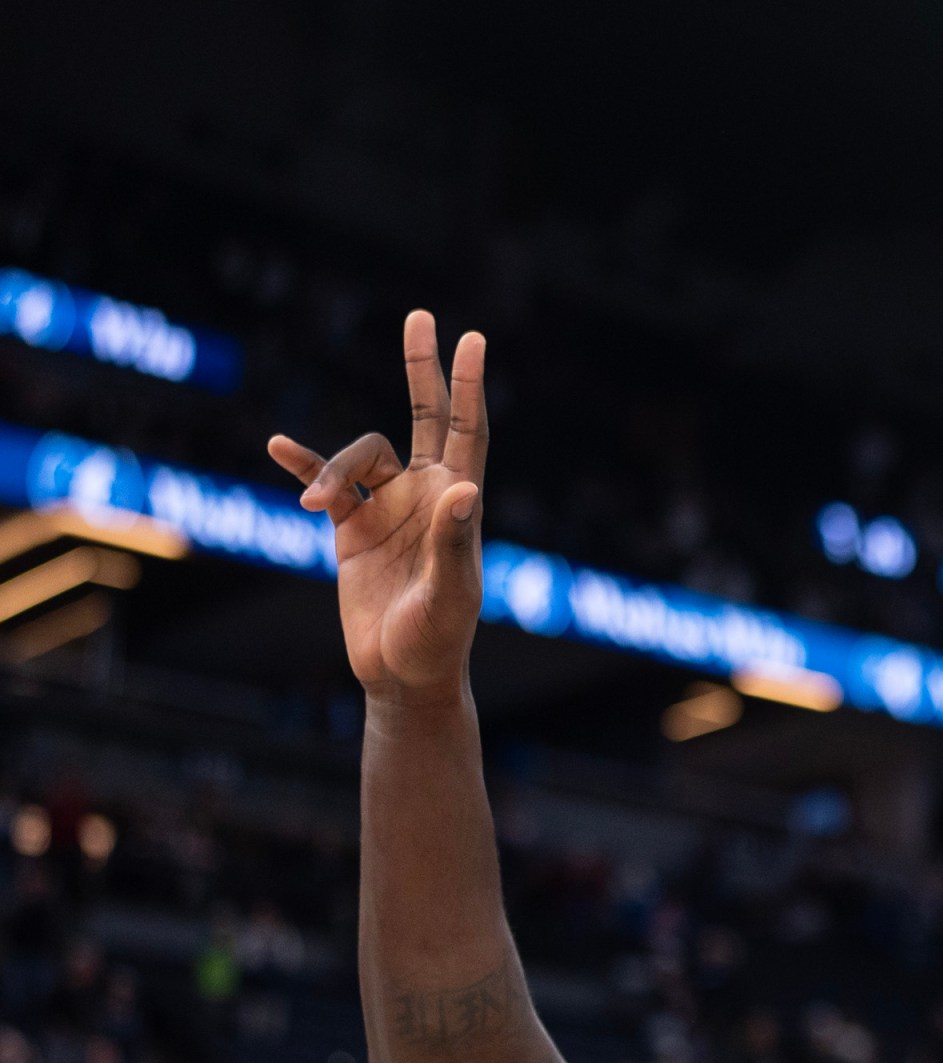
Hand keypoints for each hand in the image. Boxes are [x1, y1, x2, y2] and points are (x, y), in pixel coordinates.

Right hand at [267, 312, 488, 705]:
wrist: (401, 674)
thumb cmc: (437, 639)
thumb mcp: (450, 593)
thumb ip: (454, 541)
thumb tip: (463, 487)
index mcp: (458, 503)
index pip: (468, 432)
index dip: (468, 386)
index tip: (473, 338)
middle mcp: (426, 496)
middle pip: (425, 417)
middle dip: (424, 370)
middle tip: (423, 317)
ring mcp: (388, 508)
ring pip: (358, 457)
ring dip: (332, 473)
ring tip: (316, 506)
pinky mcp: (351, 528)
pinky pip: (324, 484)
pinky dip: (303, 466)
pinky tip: (278, 447)